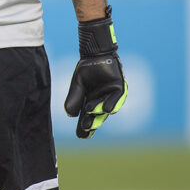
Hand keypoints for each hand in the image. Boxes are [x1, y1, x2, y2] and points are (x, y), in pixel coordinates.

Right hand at [64, 6, 127, 138]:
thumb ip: (74, 98)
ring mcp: (110, 97)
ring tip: (91, 113)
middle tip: (86, 127)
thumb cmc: (86, 70)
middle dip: (91, 123)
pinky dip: (113, 104)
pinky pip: (117, 99)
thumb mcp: (77, 85)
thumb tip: (70, 115)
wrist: (95, 54)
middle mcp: (100, 103)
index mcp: (88, 104)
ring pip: (106, 109)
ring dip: (99, 112)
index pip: (86, 119)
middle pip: (97, 117)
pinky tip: (107, 109)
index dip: (84, 128)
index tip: (81, 135)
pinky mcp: (119, 88)